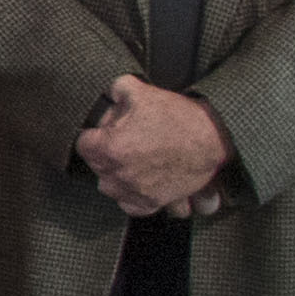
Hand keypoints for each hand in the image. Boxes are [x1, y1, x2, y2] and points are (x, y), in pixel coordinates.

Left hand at [75, 75, 232, 217]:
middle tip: (124, 140)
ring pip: (110, 187)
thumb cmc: (176, 117)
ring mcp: (134, 191)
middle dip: (105, 153)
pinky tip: (140, 180)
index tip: (103, 131)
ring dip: (115, 175)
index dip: (93, 134)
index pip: (82, 144)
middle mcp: (117, 174)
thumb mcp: (140, 92)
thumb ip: (115, 90)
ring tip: (132, 160)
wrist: (211, 138)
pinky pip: (130, 205)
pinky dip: (132, 195)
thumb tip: (107, 94)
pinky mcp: (152, 203)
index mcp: (109, 148)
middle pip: (96, 166)